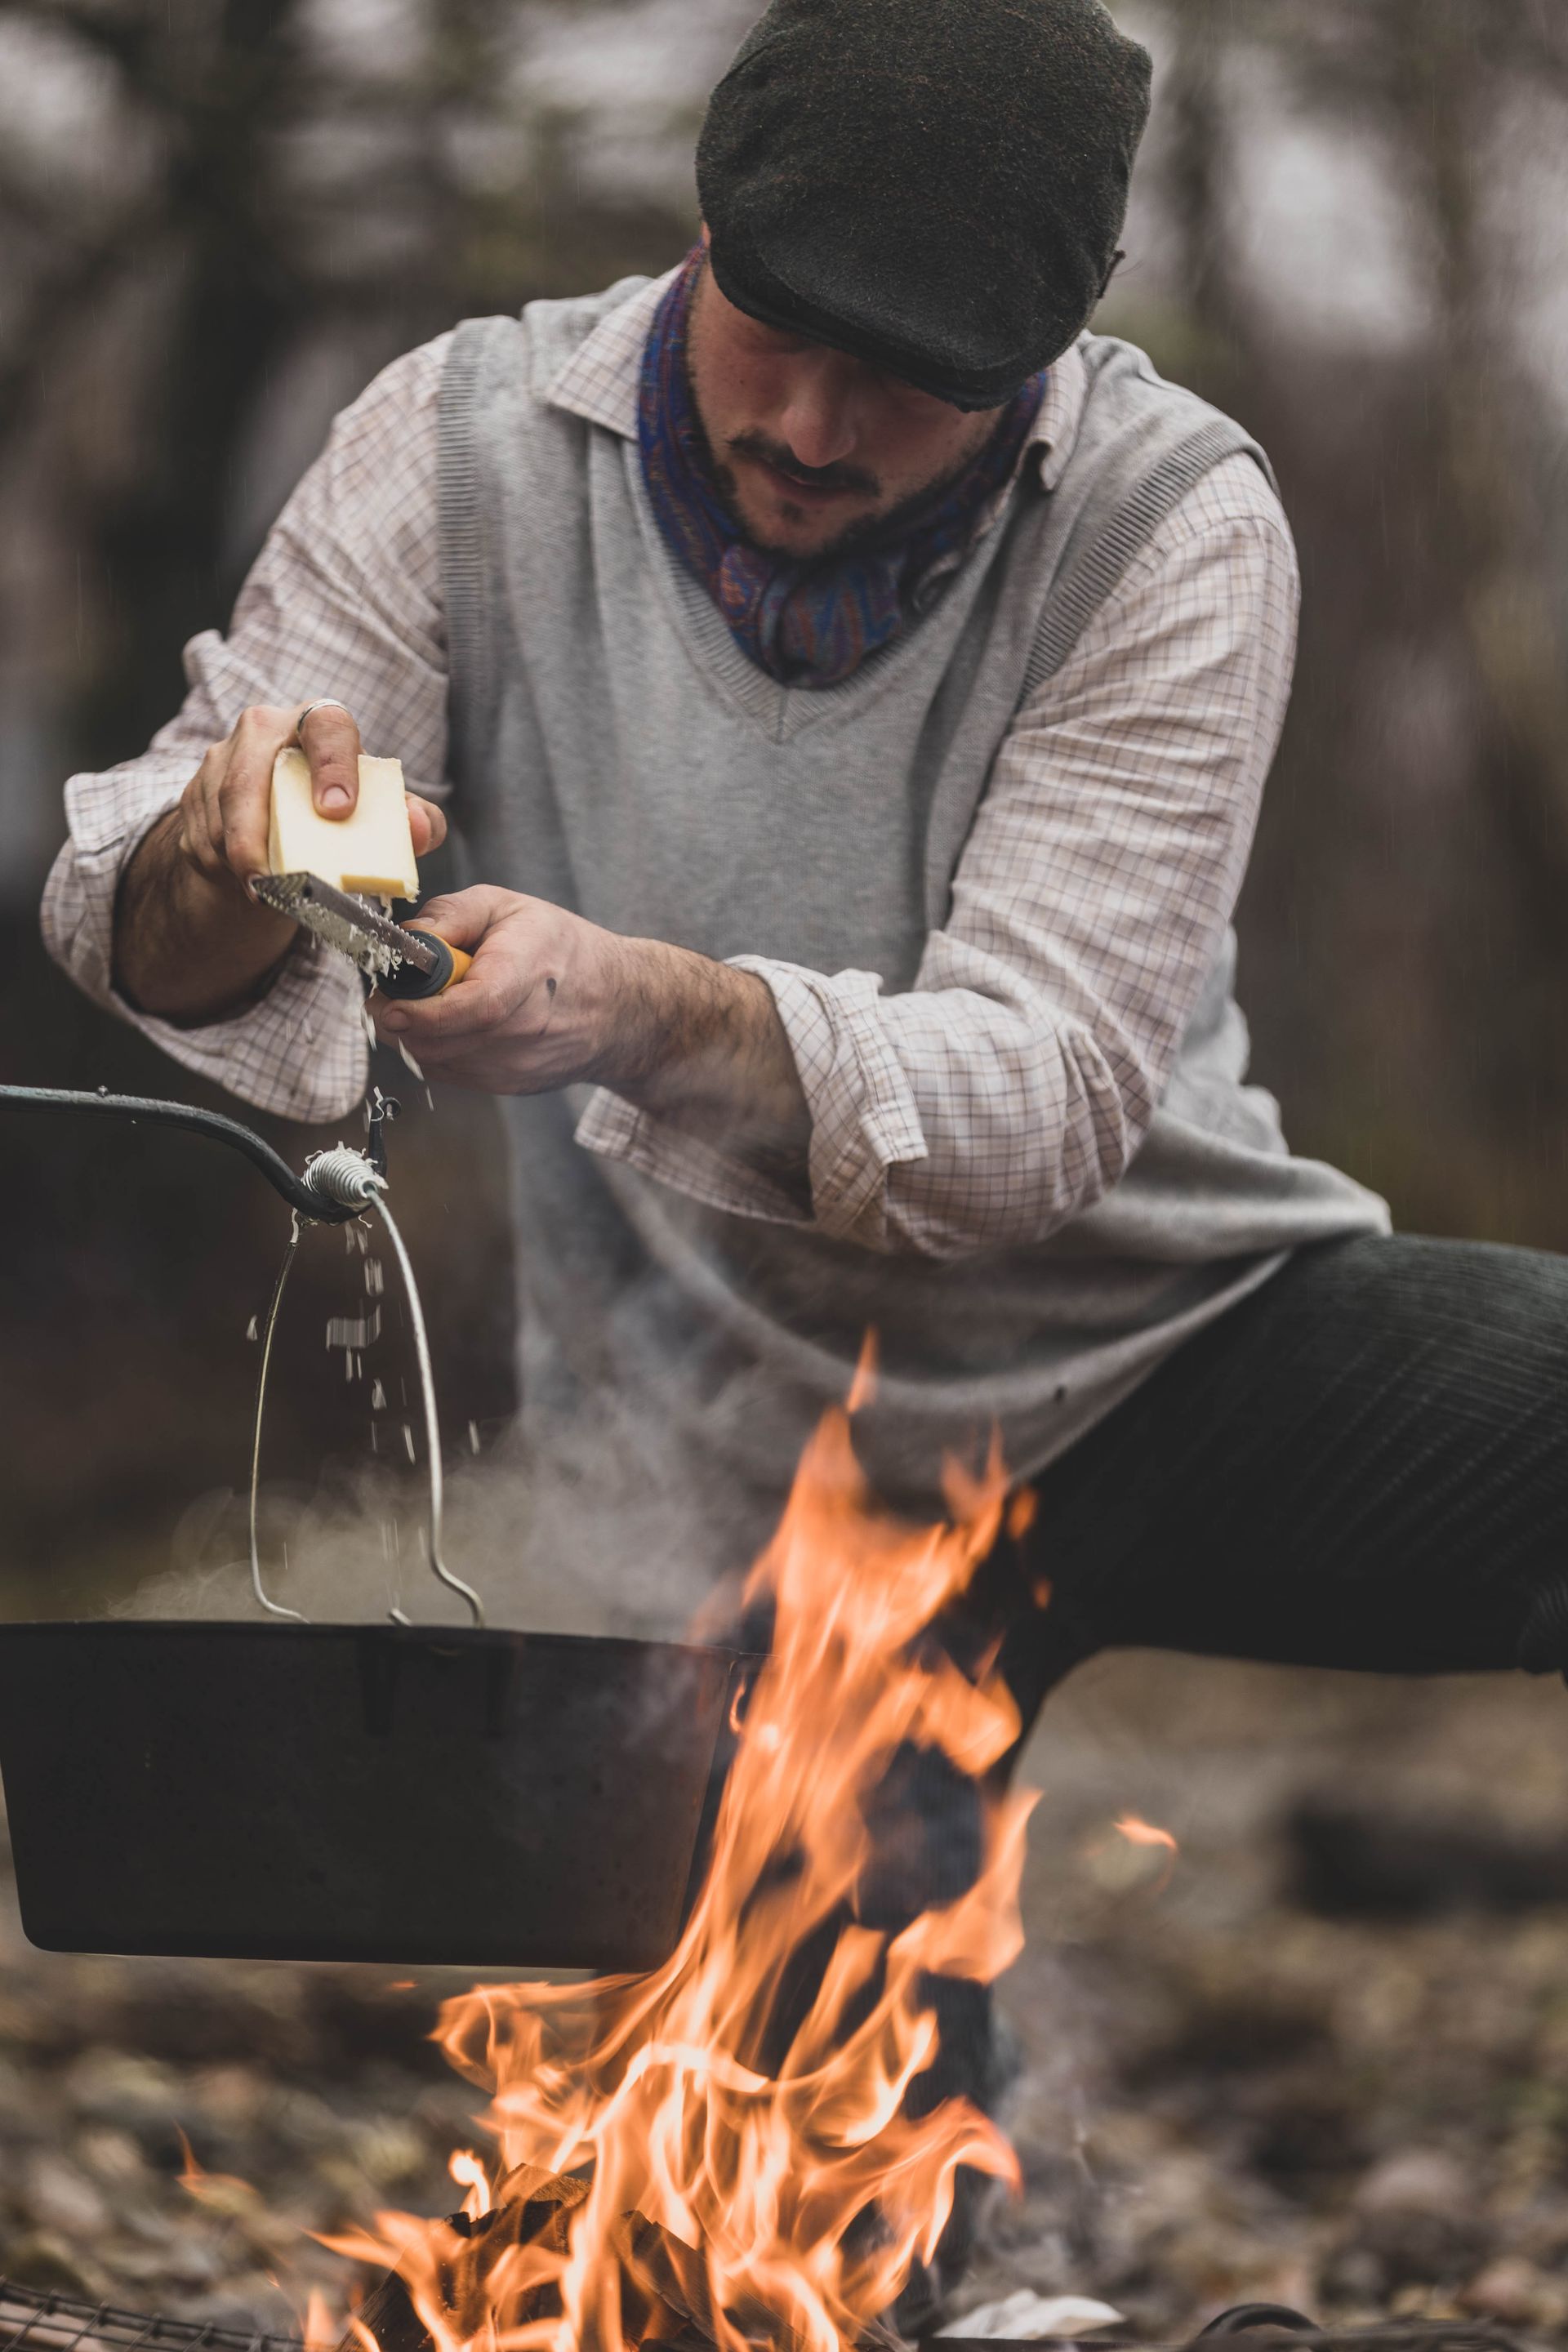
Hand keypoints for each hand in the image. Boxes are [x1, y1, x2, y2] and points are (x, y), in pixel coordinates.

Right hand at [114, 700, 445, 1022]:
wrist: (284, 811)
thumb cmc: (342, 803)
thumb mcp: (381, 810)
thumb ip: (415, 819)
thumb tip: (420, 831)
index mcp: (317, 722)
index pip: (326, 726)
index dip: (333, 766)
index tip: (337, 810)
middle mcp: (262, 731)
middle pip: (246, 780)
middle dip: (254, 836)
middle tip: (273, 881)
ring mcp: (221, 761)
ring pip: (220, 818)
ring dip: (240, 862)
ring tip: (269, 894)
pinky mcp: (194, 796)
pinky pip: (201, 840)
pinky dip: (224, 870)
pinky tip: (250, 886)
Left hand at [372, 886, 809, 1159]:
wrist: (617, 1006)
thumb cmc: (561, 950)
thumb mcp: (507, 906)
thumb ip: (450, 915)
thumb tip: (404, 940)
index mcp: (529, 973)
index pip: (475, 1006)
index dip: (424, 1011)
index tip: (391, 1003)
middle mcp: (526, 1029)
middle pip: (442, 1040)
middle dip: (403, 1019)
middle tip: (394, 992)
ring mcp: (518, 1065)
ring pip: (437, 1061)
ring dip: (417, 1035)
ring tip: (431, 1002)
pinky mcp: (509, 1085)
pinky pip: (449, 1073)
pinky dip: (437, 1049)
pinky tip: (453, 1023)